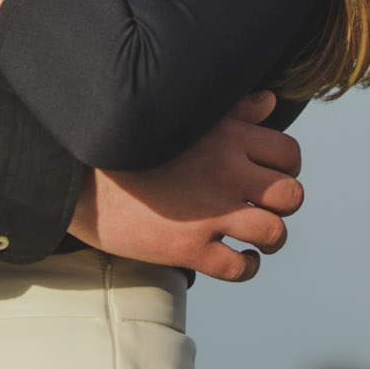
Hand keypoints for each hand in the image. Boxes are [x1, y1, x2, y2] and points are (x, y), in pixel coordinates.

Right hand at [68, 92, 303, 282]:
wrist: (78, 174)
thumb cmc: (130, 142)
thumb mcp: (183, 115)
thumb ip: (232, 110)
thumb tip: (270, 101)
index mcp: (226, 136)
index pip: (289, 153)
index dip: (287, 168)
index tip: (269, 175)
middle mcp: (225, 172)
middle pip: (291, 195)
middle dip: (281, 204)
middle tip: (262, 206)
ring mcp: (209, 212)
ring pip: (274, 233)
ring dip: (269, 237)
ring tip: (254, 237)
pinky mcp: (189, 248)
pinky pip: (240, 267)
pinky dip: (246, 266)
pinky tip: (237, 258)